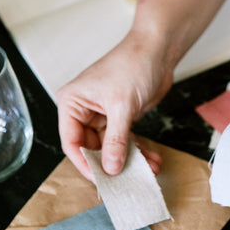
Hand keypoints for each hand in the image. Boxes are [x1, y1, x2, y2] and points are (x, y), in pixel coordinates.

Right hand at [56, 31, 173, 178]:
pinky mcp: (120, 117)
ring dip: (129, 160)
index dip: (86, 163)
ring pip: (110, 147)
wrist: (158, 49)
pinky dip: (138, 151)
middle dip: (111, 164)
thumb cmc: (133, 63)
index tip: (102, 179)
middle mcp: (83, 110)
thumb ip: (116, 140)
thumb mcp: (122, 105)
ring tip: (148, 170)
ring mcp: (102, 114)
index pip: (71, 142)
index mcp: (72, 102)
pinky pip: (125, 141)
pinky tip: (152, 160)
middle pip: (91, 148)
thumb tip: (111, 168)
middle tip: (127, 180)